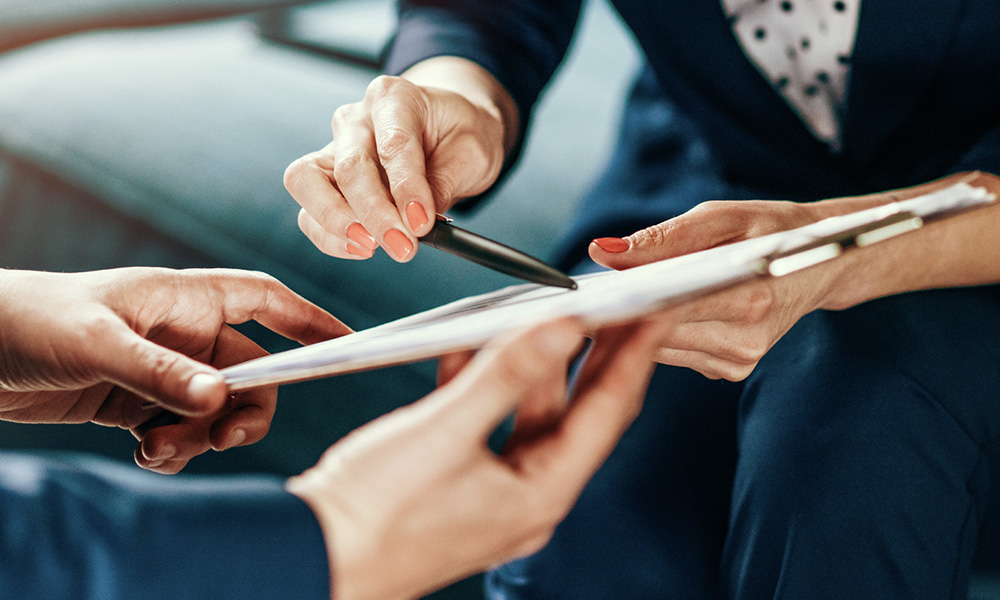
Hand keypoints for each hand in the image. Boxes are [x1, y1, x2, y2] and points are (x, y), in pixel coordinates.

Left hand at [0, 267, 349, 472]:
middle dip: (247, 408)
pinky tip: (144, 452)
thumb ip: (161, 373)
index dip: (309, 320)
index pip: (265, 302)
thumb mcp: (98, 343)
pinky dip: (175, 449)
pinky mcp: (137, 403)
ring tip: (158, 449)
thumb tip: (221, 400)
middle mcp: (182, 333)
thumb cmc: (29, 319)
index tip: (345, 345)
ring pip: (217, 409)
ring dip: (201, 437)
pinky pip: (182, 431)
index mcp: (184, 299)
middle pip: (252, 372)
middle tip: (224, 436)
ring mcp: (163, 370)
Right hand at [284, 57, 516, 262]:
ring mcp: (333, 148)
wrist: (447, 131)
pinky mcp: (323, 180)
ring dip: (337, 224)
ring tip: (374, 247)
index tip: (422, 223)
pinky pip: (309, 212)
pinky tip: (364, 247)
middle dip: (374, 214)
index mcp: (394, 98)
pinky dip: (330, 237)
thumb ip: (442, 184)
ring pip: (306, 183)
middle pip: (348, 166)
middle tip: (402, 246)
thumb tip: (415, 223)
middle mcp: (355, 119)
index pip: (393, 144)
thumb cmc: (458, 134)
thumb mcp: (471, 152)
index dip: (406, 188)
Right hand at [288, 319, 657, 599]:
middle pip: (577, 412)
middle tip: (617, 303)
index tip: (656, 308)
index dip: (635, 354)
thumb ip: (507, 374)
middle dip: (597, 355)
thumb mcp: (445, 431)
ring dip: (534, 364)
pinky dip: (487, 384)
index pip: (608, 411)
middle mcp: (527, 497)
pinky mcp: (459, 483)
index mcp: (540, 494)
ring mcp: (494, 492)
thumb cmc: (373, 514)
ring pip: (530, 414)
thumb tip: (563, 328)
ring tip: (545, 314)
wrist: (310, 560)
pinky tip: (473, 349)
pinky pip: (488, 424)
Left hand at [589, 199, 835, 380]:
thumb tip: (602, 252)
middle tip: (593, 290)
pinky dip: (659, 333)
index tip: (585, 292)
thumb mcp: (720, 217)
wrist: (822, 261)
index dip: (620, 300)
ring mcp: (738, 361)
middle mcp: (744, 339)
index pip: (664, 307)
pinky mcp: (731, 371)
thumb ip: (661, 239)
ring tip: (625, 296)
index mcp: (749, 298)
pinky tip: (660, 312)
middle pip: (655, 333)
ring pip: (659, 348)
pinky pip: (675, 353)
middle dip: (622, 311)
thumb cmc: (771, 230)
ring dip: (636, 324)